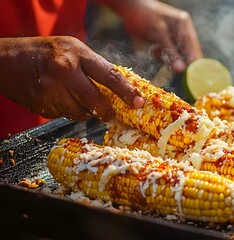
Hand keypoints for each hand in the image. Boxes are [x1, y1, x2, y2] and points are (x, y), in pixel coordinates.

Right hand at [0, 36, 143, 120]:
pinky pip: (64, 116)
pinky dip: (67, 111)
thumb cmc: (45, 52)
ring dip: (84, 111)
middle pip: (97, 102)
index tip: (139, 103)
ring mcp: (52, 90)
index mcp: (77, 54)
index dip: (127, 91)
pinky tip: (59, 98)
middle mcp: (65, 72)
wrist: (6, 60)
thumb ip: (94, 66)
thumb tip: (121, 88)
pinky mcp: (42, 106)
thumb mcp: (73, 49)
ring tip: (76, 98)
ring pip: (81, 113)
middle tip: (110, 113)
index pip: (109, 75)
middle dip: (106, 111)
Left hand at [106, 0, 202, 72]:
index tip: (195, 78)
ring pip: (175, 57)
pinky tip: (152, 48)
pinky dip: (159, 56)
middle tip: (168, 63)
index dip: (195, 64)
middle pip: (186, 54)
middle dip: (177, 62)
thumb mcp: (158, 33)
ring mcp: (173, 37)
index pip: (194, 49)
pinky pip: (166, 55)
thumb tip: (182, 70)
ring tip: (155, 49)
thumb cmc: (144, 16)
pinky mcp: (164, 41)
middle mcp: (181, 32)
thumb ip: (171, 52)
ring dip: (166, 58)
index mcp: (184, 26)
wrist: (129, 8)